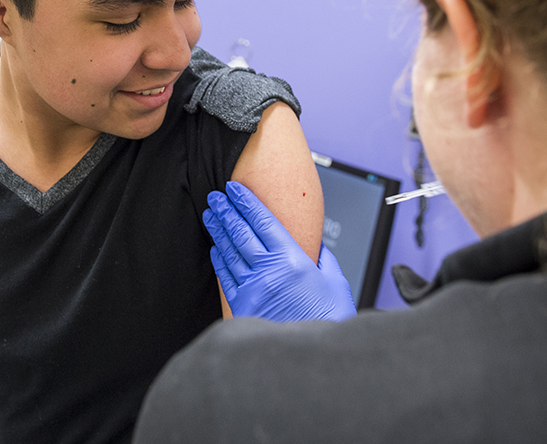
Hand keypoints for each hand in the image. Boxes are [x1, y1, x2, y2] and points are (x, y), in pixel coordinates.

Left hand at [203, 181, 355, 321]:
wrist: (310, 357)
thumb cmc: (328, 320)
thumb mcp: (336, 283)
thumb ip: (324, 259)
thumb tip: (317, 247)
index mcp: (293, 259)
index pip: (263, 221)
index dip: (246, 202)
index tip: (234, 189)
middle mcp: (269, 270)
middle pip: (241, 231)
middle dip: (226, 210)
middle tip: (216, 197)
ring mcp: (252, 288)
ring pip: (229, 251)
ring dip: (218, 230)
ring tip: (211, 215)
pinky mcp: (242, 306)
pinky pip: (226, 276)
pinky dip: (220, 259)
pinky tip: (216, 248)